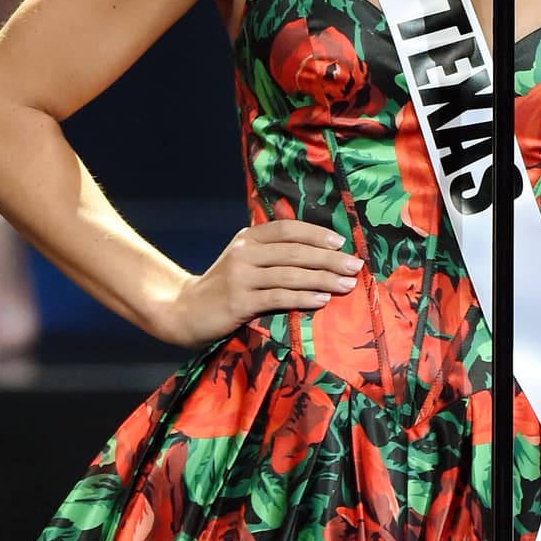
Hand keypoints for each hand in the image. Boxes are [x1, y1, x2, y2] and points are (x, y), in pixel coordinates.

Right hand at [161, 220, 362, 346]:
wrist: (185, 311)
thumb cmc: (224, 288)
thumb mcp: (243, 261)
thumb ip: (271, 254)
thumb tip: (318, 253)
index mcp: (248, 238)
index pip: (287, 229)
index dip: (316, 234)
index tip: (341, 244)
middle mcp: (245, 253)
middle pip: (295, 252)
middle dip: (329, 259)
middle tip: (355, 266)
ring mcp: (241, 277)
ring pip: (291, 275)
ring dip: (323, 279)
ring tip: (347, 285)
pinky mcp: (239, 302)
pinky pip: (279, 298)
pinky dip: (304, 298)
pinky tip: (322, 300)